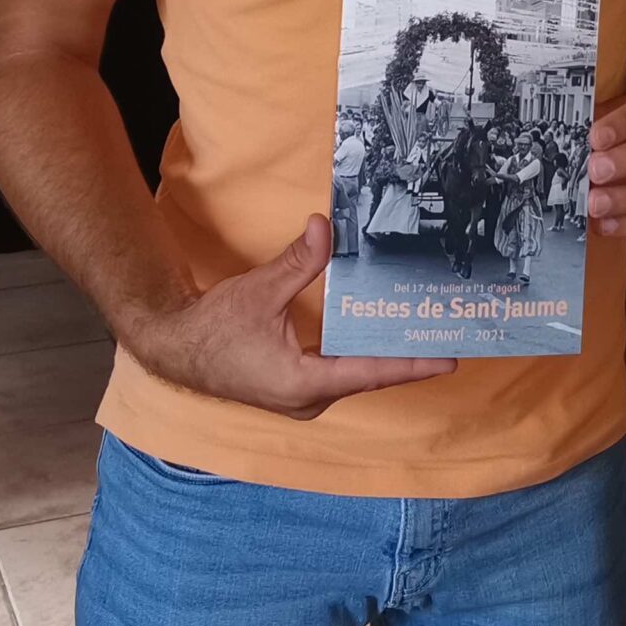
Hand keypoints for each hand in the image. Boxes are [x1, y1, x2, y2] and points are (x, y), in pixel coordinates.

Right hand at [133, 216, 456, 419]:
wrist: (176, 348)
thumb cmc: (214, 328)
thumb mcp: (260, 291)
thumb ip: (299, 262)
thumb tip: (325, 227)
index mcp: (303, 383)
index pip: (369, 372)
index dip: (411, 364)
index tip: (448, 360)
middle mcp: (309, 399)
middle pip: (369, 376)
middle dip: (406, 356)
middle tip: (445, 335)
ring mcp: (303, 398)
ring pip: (355, 376)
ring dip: (385, 356)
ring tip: (422, 334)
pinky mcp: (296, 390)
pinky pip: (340, 374)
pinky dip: (362, 356)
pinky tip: (380, 335)